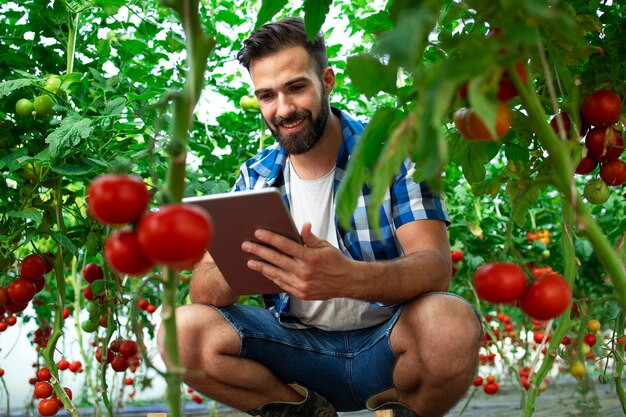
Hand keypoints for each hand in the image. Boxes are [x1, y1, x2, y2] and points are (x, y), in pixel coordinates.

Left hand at [241, 223, 356, 299]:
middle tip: (246, 245)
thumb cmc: (335, 261)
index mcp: (310, 257)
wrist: (347, 282)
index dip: (270, 238)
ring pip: (276, 274)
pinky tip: (264, 271)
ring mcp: (302, 284)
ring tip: (249, 261)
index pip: (285, 245)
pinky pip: (282, 284)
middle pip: (276, 259)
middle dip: (259, 251)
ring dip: (261, 267)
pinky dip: (272, 277)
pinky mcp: (301, 293)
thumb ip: (310, 237)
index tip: (258, 232)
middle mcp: (304, 271)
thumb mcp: (325, 246)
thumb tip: (303, 226)